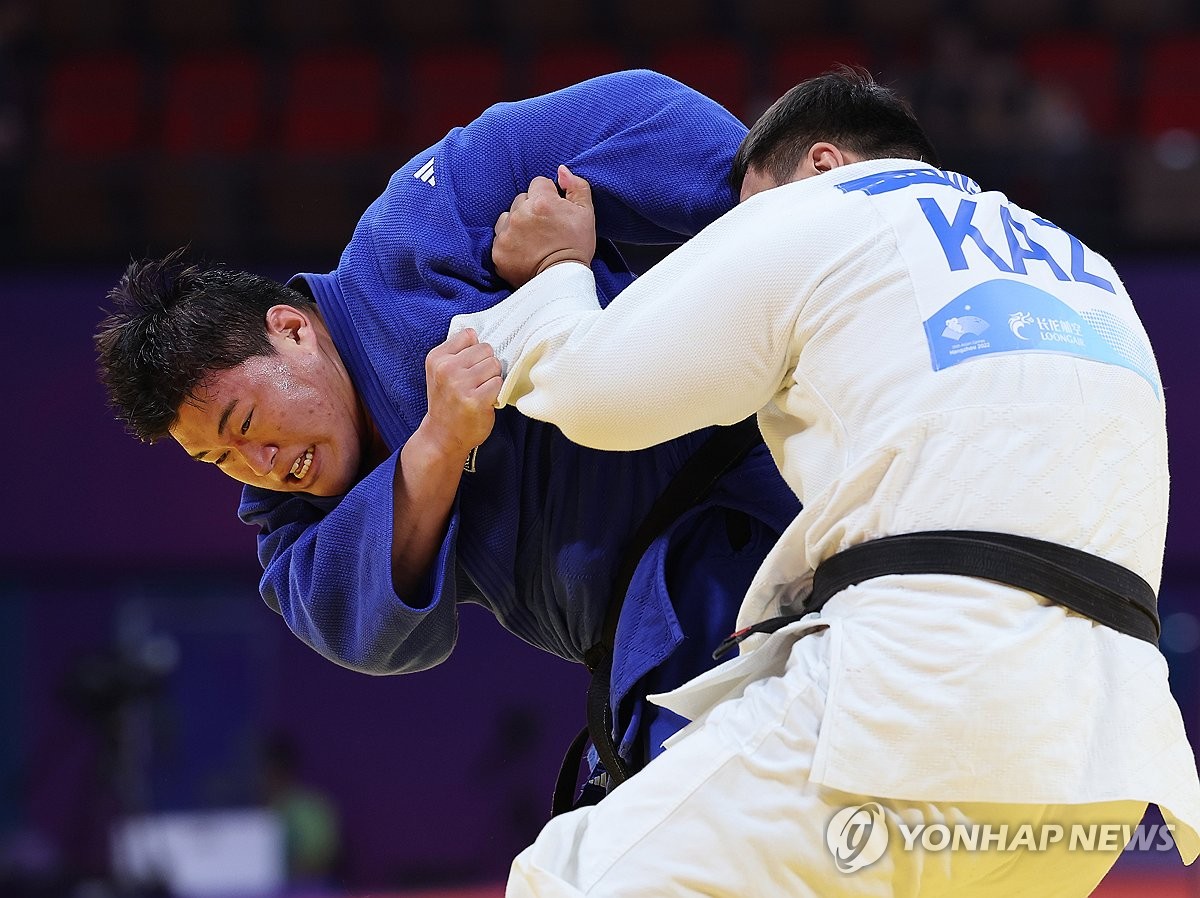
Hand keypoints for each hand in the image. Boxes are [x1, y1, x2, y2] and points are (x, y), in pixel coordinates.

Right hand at [420, 328, 501, 460]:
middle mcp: (446, 369)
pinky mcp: (475, 400)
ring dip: (492, 378)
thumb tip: (482, 334)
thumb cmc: (447, 402)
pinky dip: (496, 392)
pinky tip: (484, 401)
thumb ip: (457, 352)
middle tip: (476, 382)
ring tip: (480, 391)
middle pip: (486, 349)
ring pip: (494, 365)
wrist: (442, 436)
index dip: (475, 350)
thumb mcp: (441, 372)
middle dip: (486, 364)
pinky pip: (499, 383)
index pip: (469, 335)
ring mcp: (460, 384)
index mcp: (437, 358)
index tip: (469, 365)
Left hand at [492, 164, 596, 287]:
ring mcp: (506, 234)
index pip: (538, 183)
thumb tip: (561, 171)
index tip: (553, 211)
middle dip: (531, 209)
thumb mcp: (586, 214)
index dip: (548, 196)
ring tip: (532, 239)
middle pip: (521, 199)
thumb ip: (576, 187)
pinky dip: (509, 242)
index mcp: (542, 202)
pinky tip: (523, 250)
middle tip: (544, 228)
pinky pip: (499, 237)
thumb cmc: (576, 248)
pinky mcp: (498, 251)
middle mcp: (520, 215)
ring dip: (517, 223)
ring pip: (507, 216)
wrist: (562, 282)